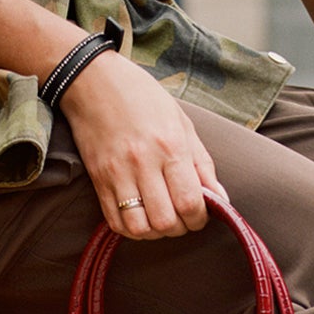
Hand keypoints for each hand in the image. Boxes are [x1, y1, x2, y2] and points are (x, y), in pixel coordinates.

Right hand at [57, 50, 225, 239]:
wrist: (93, 81)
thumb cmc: (143, 98)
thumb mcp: (182, 122)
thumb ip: (202, 164)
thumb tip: (220, 198)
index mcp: (170, 146)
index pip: (189, 202)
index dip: (199, 219)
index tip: (200, 215)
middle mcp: (143, 163)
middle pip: (165, 221)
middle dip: (179, 228)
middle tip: (182, 218)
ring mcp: (117, 174)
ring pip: (140, 228)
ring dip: (155, 232)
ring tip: (161, 219)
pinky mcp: (98, 181)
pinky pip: (116, 222)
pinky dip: (132, 229)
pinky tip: (141, 217)